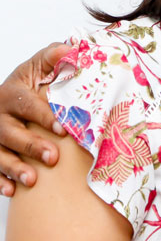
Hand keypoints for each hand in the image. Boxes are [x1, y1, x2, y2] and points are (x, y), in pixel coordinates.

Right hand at [0, 43, 69, 195]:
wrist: (13, 98)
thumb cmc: (34, 84)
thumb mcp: (41, 67)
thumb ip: (54, 58)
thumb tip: (72, 48)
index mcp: (12, 92)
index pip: (26, 104)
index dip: (43, 115)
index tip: (63, 128)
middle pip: (9, 131)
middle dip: (30, 145)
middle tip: (52, 157)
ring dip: (13, 167)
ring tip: (32, 180)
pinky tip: (12, 191)